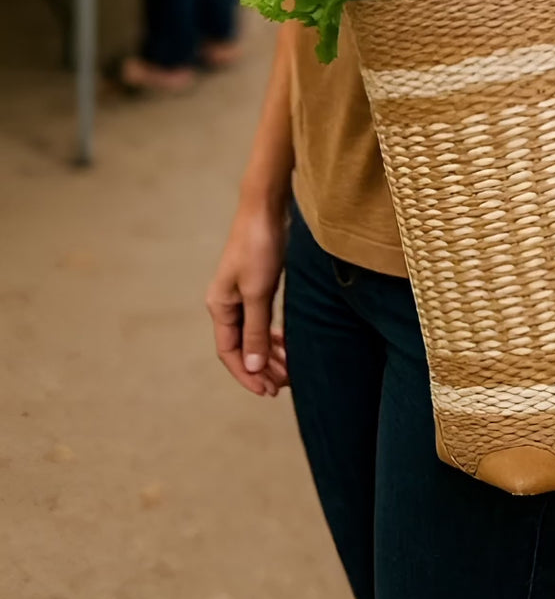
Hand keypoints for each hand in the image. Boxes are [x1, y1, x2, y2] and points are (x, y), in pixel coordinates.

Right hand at [206, 201, 289, 397]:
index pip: (230, 353)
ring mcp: (243, 293)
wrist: (266, 207)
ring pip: (255, 334)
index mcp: (220, 306)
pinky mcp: (259, 283)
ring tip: (290, 369)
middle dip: (262, 368)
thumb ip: (255, 331)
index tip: (268, 392)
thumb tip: (252, 368)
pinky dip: (274, 334)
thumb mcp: (257, 292)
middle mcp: (228, 303)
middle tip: (285, 385)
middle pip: (242, 346)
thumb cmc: (259, 246)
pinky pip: (264, 319)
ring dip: (270, 353)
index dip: (247, 375)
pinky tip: (289, 343)